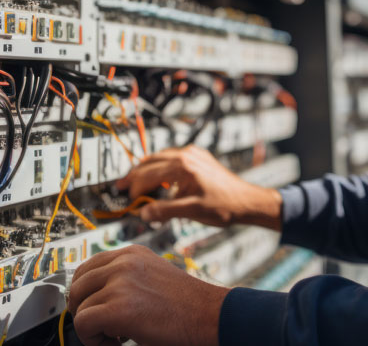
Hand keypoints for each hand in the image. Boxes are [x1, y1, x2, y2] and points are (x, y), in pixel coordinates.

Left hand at [67, 245, 228, 345]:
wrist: (209, 317)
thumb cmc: (187, 305)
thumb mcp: (152, 277)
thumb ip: (126, 278)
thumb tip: (96, 293)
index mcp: (131, 254)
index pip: (86, 268)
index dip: (85, 294)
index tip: (94, 309)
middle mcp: (123, 263)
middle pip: (76, 286)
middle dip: (84, 311)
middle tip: (104, 327)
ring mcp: (120, 282)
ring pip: (78, 307)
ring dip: (92, 328)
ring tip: (116, 336)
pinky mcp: (118, 307)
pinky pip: (83, 324)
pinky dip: (93, 340)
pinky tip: (116, 342)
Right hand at [115, 145, 281, 228]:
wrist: (247, 201)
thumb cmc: (223, 206)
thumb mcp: (191, 211)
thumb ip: (164, 211)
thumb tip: (142, 213)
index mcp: (183, 166)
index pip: (148, 174)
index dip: (134, 188)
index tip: (127, 200)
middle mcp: (187, 154)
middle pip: (151, 162)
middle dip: (135, 175)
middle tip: (120, 187)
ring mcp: (193, 154)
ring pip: (160, 158)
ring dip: (146, 170)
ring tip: (134, 183)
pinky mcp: (199, 158)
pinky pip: (172, 159)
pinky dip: (160, 168)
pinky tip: (158, 179)